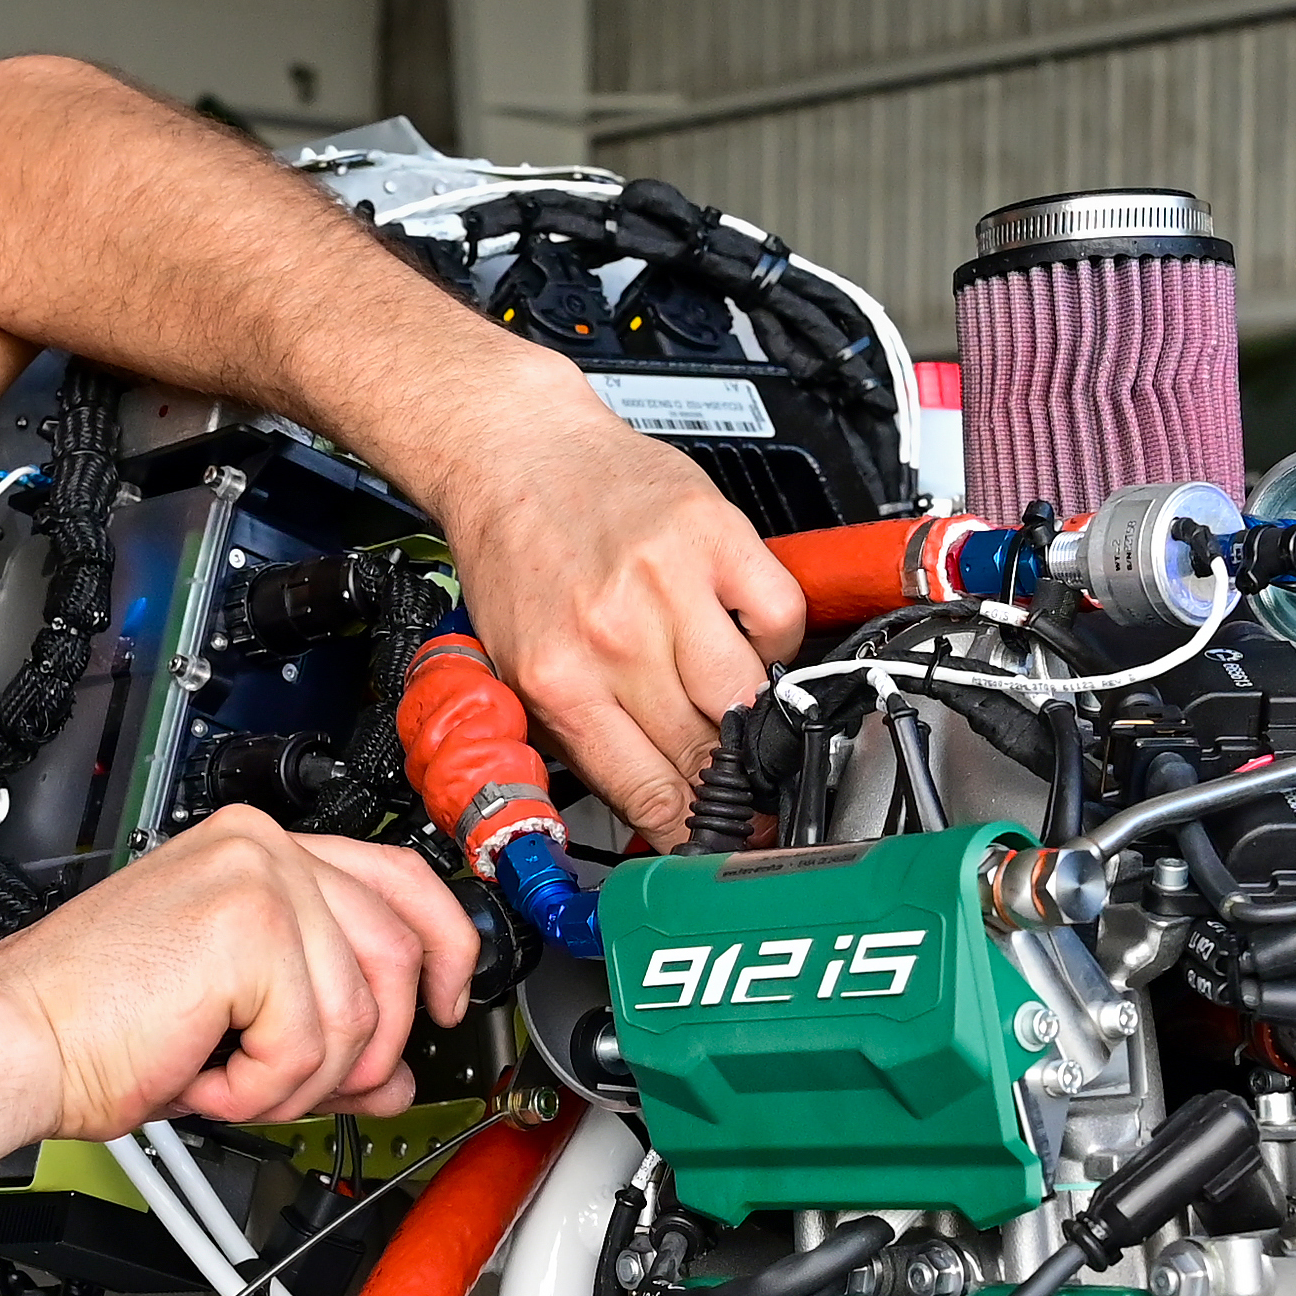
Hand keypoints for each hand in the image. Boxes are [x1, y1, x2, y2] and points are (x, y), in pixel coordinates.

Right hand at [0, 809, 468, 1132]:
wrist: (15, 1041)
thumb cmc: (93, 1024)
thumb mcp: (239, 1023)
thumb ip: (328, 1033)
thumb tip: (397, 1077)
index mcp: (258, 850)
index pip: (400, 877)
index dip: (443, 947)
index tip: (446, 1002)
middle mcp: (263, 849)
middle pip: (397, 952)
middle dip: (368, 1047)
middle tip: (303, 1083)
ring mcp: (256, 879)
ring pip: (357, 1012)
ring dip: (298, 1079)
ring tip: (225, 1075)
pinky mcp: (245, 928)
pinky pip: (310, 1041)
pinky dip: (259, 1087)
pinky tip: (204, 1074)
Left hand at [412, 369, 803, 836]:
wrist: (516, 453)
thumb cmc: (516, 553)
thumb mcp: (516, 663)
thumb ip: (577, 734)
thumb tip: (645, 805)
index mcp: (558, 680)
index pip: (648, 792)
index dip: (690, 833)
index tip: (709, 842)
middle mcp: (614, 634)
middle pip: (705, 752)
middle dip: (727, 787)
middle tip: (742, 793)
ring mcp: (669, 583)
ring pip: (749, 694)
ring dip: (752, 716)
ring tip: (735, 710)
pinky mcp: (716, 535)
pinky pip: (779, 619)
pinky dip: (775, 640)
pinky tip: (744, 634)